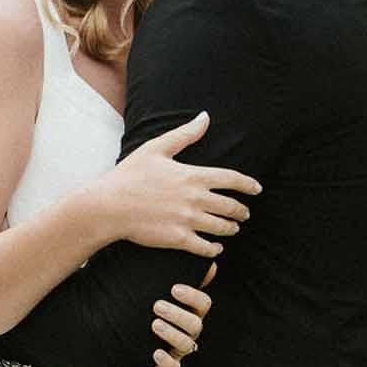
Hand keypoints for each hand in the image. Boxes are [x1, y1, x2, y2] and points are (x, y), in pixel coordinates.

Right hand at [97, 112, 260, 256]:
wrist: (109, 206)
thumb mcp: (156, 148)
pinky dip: (215, 249)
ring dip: (231, 229)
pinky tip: (217, 247)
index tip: (257, 189)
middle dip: (242, 211)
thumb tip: (205, 117)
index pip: (232, 179)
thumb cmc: (130, 175)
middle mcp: (194, 199)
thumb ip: (184, 134)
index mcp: (192, 176)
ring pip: (222, 228)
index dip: (248, 185)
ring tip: (233, 228)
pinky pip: (205, 248)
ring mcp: (187, 220)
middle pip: (231, 206)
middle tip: (245, 213)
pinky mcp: (178, 239)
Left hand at [149, 264, 215, 366]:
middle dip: (178, 314)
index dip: (192, 296)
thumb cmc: (149, 303)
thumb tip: (205, 260)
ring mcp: (181, 348)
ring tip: (154, 324)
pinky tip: (155, 352)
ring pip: (187, 344)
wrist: (129, 331)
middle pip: (195, 324)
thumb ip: (176, 272)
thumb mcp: (158, 286)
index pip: (203, 303)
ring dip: (172, 333)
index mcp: (192, 310)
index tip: (173, 288)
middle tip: (157, 305)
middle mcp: (191, 329)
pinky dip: (166, 361)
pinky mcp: (169, 363)